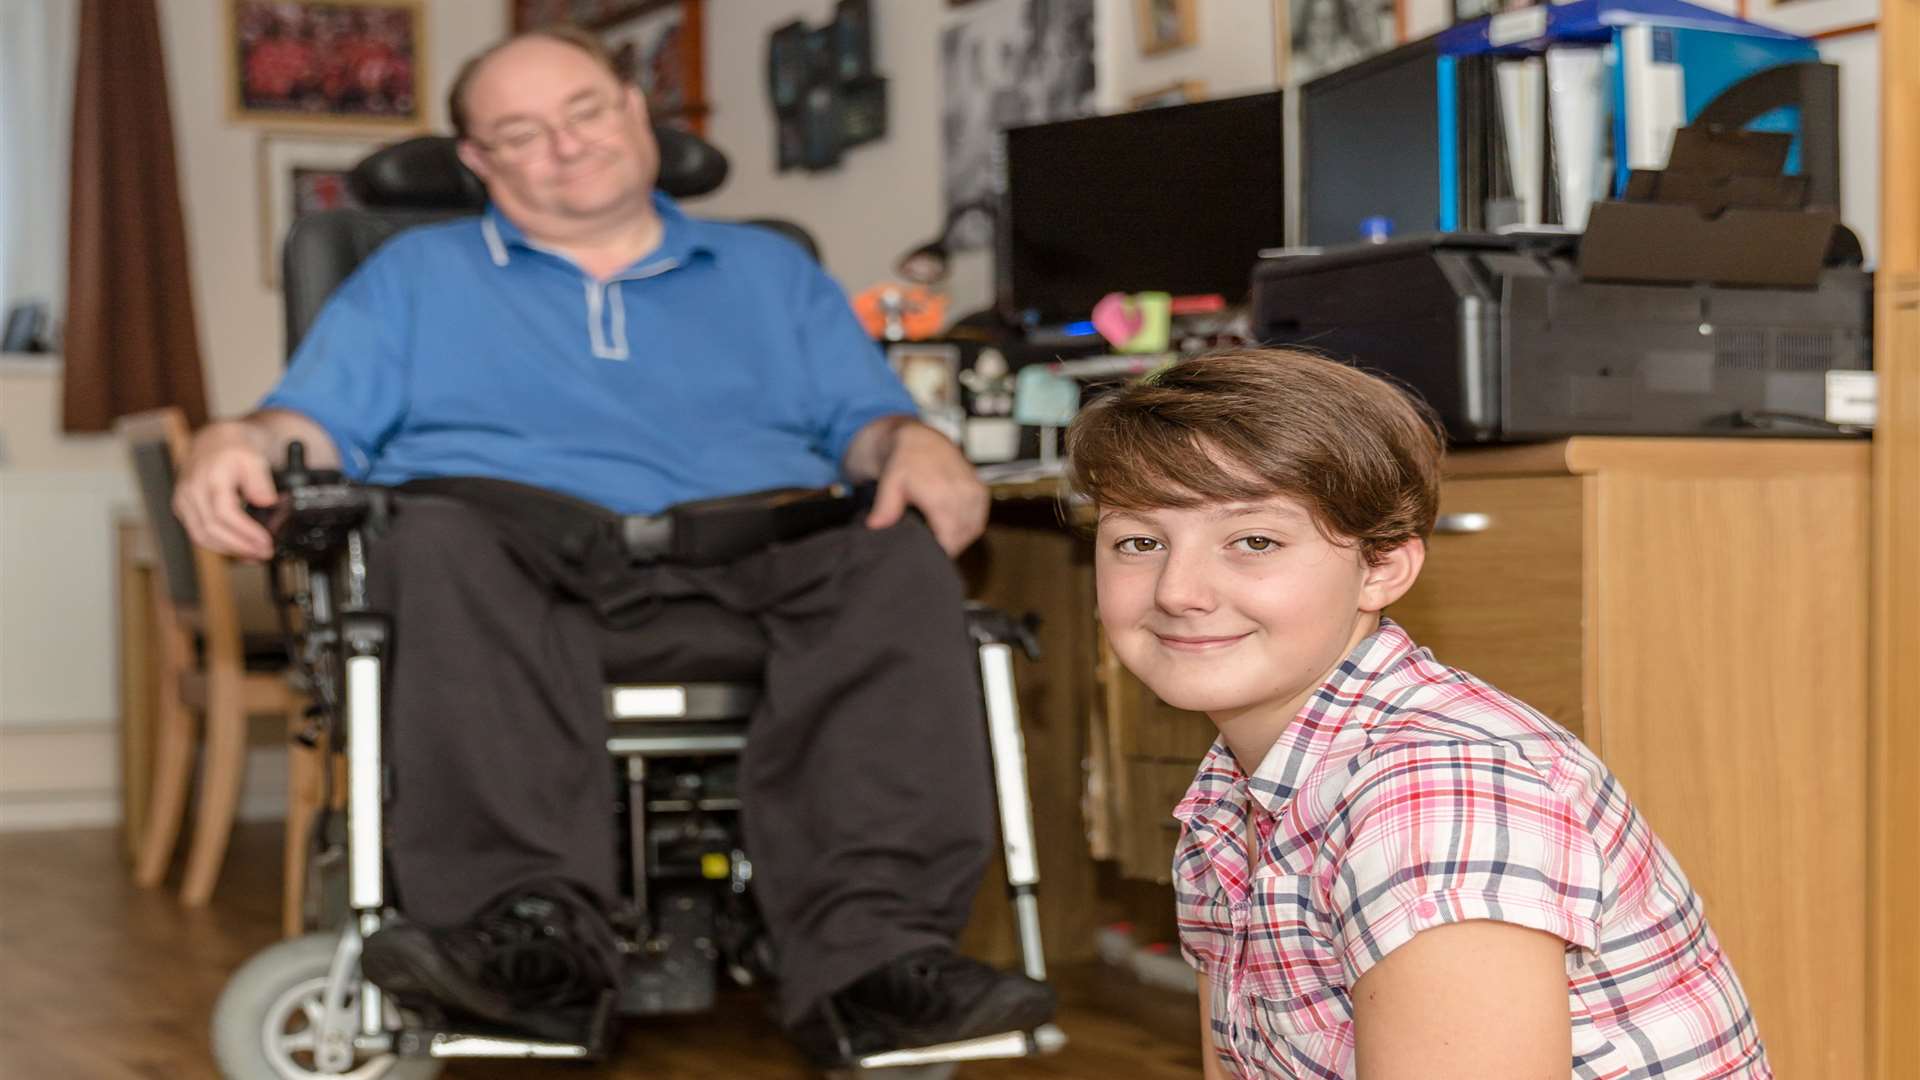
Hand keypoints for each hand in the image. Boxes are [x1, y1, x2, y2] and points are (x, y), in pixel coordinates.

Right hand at [172, 420, 278, 561]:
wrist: (213, 444)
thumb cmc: (233, 452)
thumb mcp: (255, 460)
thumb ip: (261, 482)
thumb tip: (266, 501)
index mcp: (210, 477)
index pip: (224, 513)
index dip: (245, 531)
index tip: (265, 541)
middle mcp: (191, 491)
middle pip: (211, 529)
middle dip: (240, 546)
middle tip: (264, 552)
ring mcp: (184, 502)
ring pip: (201, 537)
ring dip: (230, 550)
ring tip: (255, 555)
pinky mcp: (183, 511)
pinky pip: (198, 534)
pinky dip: (220, 546)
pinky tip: (240, 550)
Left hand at [865, 422, 988, 555]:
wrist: (921, 439)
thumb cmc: (904, 462)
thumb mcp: (889, 483)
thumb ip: (885, 507)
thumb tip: (875, 526)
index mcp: (942, 495)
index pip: (949, 540)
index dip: (938, 552)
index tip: (925, 553)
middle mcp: (964, 494)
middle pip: (961, 538)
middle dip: (947, 546)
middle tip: (929, 547)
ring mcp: (975, 492)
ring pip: (972, 531)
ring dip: (958, 538)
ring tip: (939, 536)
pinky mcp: (981, 492)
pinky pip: (979, 520)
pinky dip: (968, 527)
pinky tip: (951, 526)